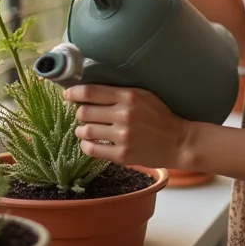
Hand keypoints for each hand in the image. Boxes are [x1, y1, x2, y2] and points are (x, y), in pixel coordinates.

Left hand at [64, 85, 190, 169]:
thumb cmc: (160, 115)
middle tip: (83, 113)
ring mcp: (122, 136)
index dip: (74, 93)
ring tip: (86, 129)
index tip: (67, 94)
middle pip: (84, 111)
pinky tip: (89, 142)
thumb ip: (120, 92)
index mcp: (128, 96)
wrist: (177, 140)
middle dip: (79, 112)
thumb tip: (93, 91)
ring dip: (81, 129)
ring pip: (85, 131)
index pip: (91, 92)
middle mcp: (123, 115)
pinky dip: (86, 145)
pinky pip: (92, 149)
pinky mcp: (122, 154)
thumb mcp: (143, 94)